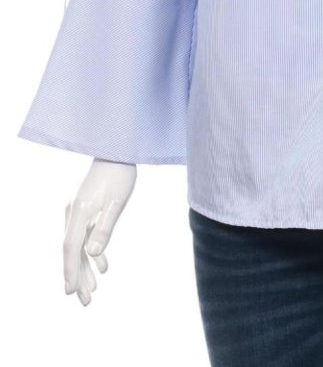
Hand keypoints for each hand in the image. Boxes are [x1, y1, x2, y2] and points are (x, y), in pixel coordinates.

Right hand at [63, 158, 136, 305]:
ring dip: (85, 268)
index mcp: (80, 213)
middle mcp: (75, 214)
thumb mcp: (117, 202)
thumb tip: (93, 253)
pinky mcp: (87, 210)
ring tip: (93, 290)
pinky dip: (93, 252)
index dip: (71, 271)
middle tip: (85, 301)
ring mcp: (79, 212)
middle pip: (73, 251)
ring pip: (79, 246)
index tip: (71, 292)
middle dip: (78, 277)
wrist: (118, 151)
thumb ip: (105, 227)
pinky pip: (86, 236)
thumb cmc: (120, 175)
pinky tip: (103, 266)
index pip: (71, 248)